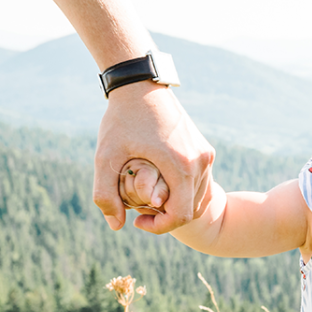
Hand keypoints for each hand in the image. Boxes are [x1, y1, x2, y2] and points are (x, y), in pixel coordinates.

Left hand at [94, 81, 213, 233]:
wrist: (140, 85)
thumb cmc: (120, 120)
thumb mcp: (105, 157)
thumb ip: (105, 195)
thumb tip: (116, 226)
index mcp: (181, 167)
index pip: (180, 216)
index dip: (159, 226)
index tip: (137, 220)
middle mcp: (200, 163)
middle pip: (192, 210)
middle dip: (167, 217)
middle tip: (141, 211)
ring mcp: (206, 155)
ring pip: (199, 198)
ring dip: (177, 206)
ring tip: (150, 200)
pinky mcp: (205, 150)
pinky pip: (200, 183)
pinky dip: (185, 193)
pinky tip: (162, 187)